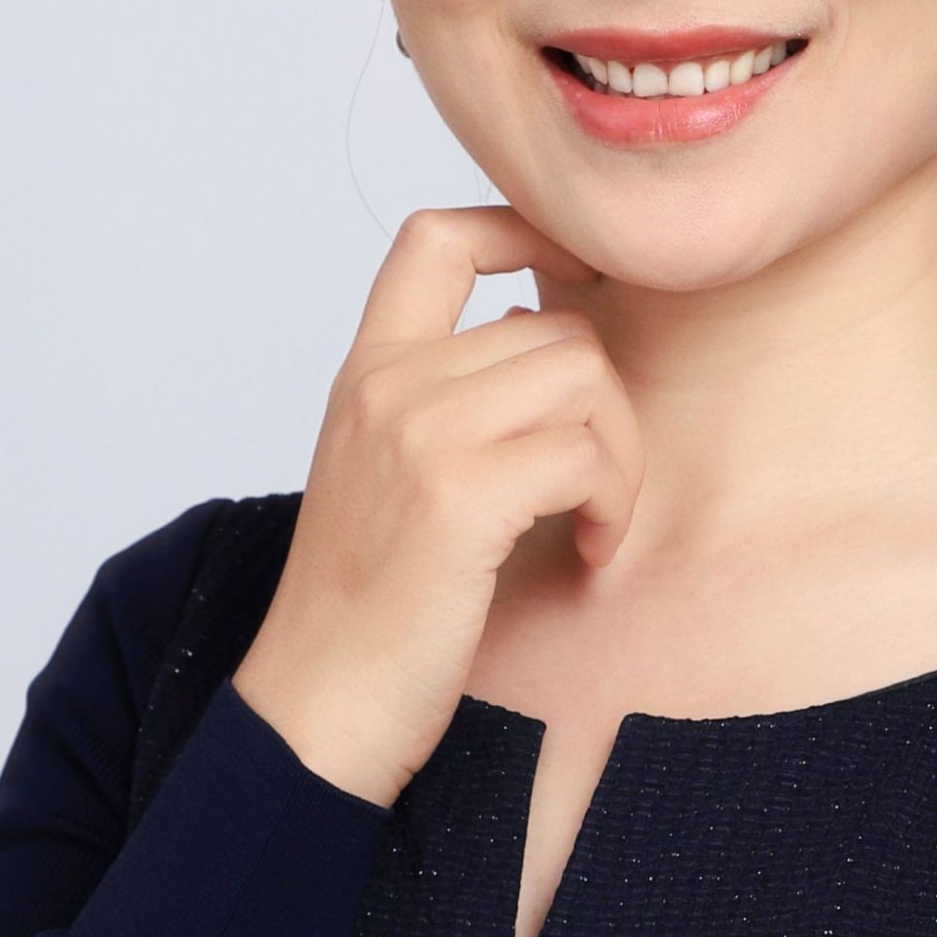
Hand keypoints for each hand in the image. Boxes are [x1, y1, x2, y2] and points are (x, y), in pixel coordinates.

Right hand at [234, 203, 644, 805]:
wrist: (317, 708)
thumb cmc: (369, 611)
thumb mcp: (391, 475)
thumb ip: (448, 401)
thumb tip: (545, 332)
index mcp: (366, 373)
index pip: (437, 235)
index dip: (522, 228)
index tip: (577, 281)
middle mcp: (387, 385)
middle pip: (556, 326)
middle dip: (608, 407)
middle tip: (598, 489)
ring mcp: (418, 432)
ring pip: (585, 375)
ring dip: (620, 455)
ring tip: (597, 522)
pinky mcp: (459, 494)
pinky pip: (587, 453)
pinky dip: (613, 505)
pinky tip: (591, 554)